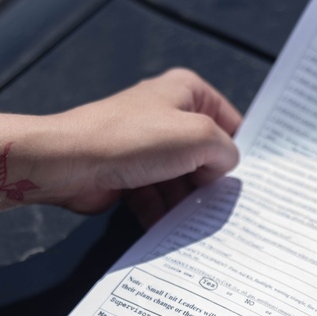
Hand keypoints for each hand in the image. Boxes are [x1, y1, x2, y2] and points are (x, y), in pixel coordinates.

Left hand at [49, 68, 241, 225]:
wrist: (69, 163)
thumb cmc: (130, 139)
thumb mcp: (198, 136)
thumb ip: (226, 150)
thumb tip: (223, 167)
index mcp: (185, 91)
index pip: (229, 121)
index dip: (238, 149)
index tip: (247, 177)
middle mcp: (167, 114)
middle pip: (206, 155)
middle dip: (210, 181)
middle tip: (216, 201)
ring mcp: (147, 145)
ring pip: (182, 180)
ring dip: (185, 202)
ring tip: (188, 217)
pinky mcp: (131, 172)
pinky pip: (158, 195)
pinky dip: (162, 211)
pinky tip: (165, 224)